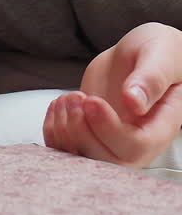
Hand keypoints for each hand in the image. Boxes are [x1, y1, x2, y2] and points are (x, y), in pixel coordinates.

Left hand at [43, 23, 181, 166]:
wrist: (139, 54)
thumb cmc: (160, 53)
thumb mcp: (161, 57)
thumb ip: (151, 79)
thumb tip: (134, 102)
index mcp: (159, 127)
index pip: (135, 147)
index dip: (108, 129)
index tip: (92, 100)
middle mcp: (136, 141)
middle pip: (106, 162)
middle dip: (81, 133)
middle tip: (77, 98)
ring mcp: (110, 140)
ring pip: (82, 159)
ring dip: (64, 131)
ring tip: (68, 98)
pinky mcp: (89, 133)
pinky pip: (66, 147)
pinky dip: (53, 129)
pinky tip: (59, 103)